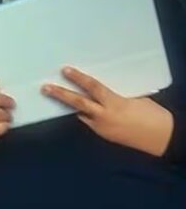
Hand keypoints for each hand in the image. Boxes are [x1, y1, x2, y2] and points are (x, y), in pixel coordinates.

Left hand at [42, 66, 173, 156]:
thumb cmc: (153, 114)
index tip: (65, 70)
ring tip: (55, 96)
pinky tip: (80, 110)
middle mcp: (104, 116)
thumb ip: (115, 94)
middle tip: (45, 88)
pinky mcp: (104, 136)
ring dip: (70, 106)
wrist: (164, 138)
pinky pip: (90, 123)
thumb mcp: (134, 98)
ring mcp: (102, 128)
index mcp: (115, 103)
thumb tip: (101, 90)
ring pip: (81, 114)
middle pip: (78, 103)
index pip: (92, 87)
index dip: (78, 78)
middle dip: (60, 94)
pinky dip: (84, 115)